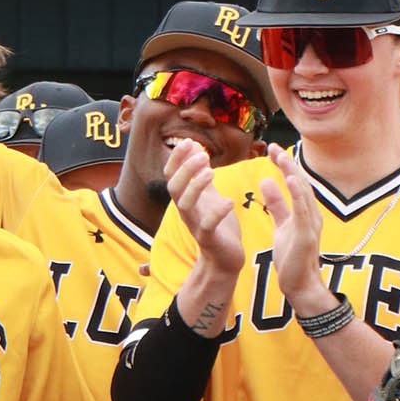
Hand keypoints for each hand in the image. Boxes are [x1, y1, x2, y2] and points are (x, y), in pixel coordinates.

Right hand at [165, 140, 241, 275]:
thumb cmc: (217, 225)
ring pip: (185, 205)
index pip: (171, 175)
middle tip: (203, 155)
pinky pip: (207, 226)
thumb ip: (201, 174)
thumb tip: (194, 148)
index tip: (189, 142)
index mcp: (185, 199)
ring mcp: (195, 226)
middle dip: (185, 169)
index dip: (177, 159)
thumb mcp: (209, 195)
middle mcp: (186, 212)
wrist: (224, 259)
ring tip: (211, 172)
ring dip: (195, 186)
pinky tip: (228, 201)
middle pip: (174, 188)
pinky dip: (216, 212)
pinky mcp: (209, 240)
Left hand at [257, 144, 331, 314]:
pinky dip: (298, 194)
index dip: (285, 165)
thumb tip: (268, 181)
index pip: (295, 182)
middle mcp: (311, 215)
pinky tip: (292, 180)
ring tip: (281, 157)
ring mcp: (311, 225)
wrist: (300, 285)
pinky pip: (303, 211)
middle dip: (288, 164)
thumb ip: (277, 204)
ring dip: (293, 174)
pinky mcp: (306, 236)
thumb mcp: (282, 225)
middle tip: (273, 147)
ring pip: (303, 193)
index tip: (271, 149)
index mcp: (305, 212)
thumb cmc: (292, 257)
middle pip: (301, 183)